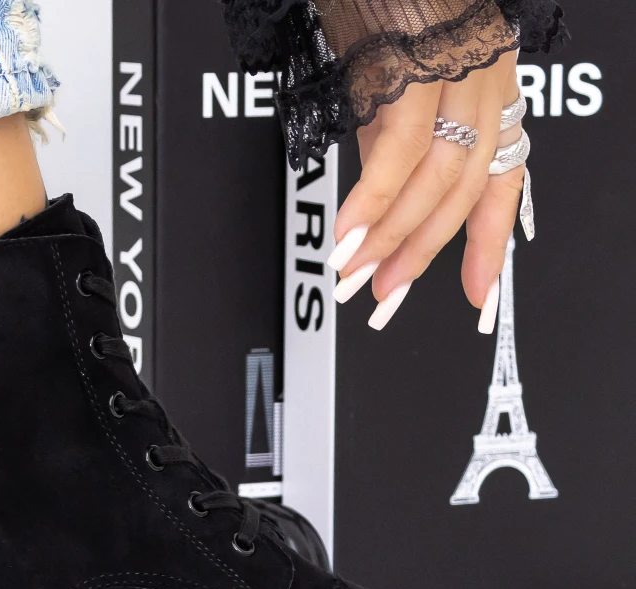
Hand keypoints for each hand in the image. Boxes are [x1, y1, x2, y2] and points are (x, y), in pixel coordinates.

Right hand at [329, 49, 524, 333]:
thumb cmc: (381, 4)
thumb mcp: (393, 84)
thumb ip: (391, 148)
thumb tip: (378, 212)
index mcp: (487, 86)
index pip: (502, 179)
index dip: (488, 244)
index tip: (476, 297)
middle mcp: (483, 77)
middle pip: (464, 189)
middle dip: (420, 254)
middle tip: (383, 296)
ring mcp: (455, 68)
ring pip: (436, 178)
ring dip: (391, 237)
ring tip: (355, 273)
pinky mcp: (416, 62)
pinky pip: (399, 151)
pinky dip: (371, 201)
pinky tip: (348, 234)